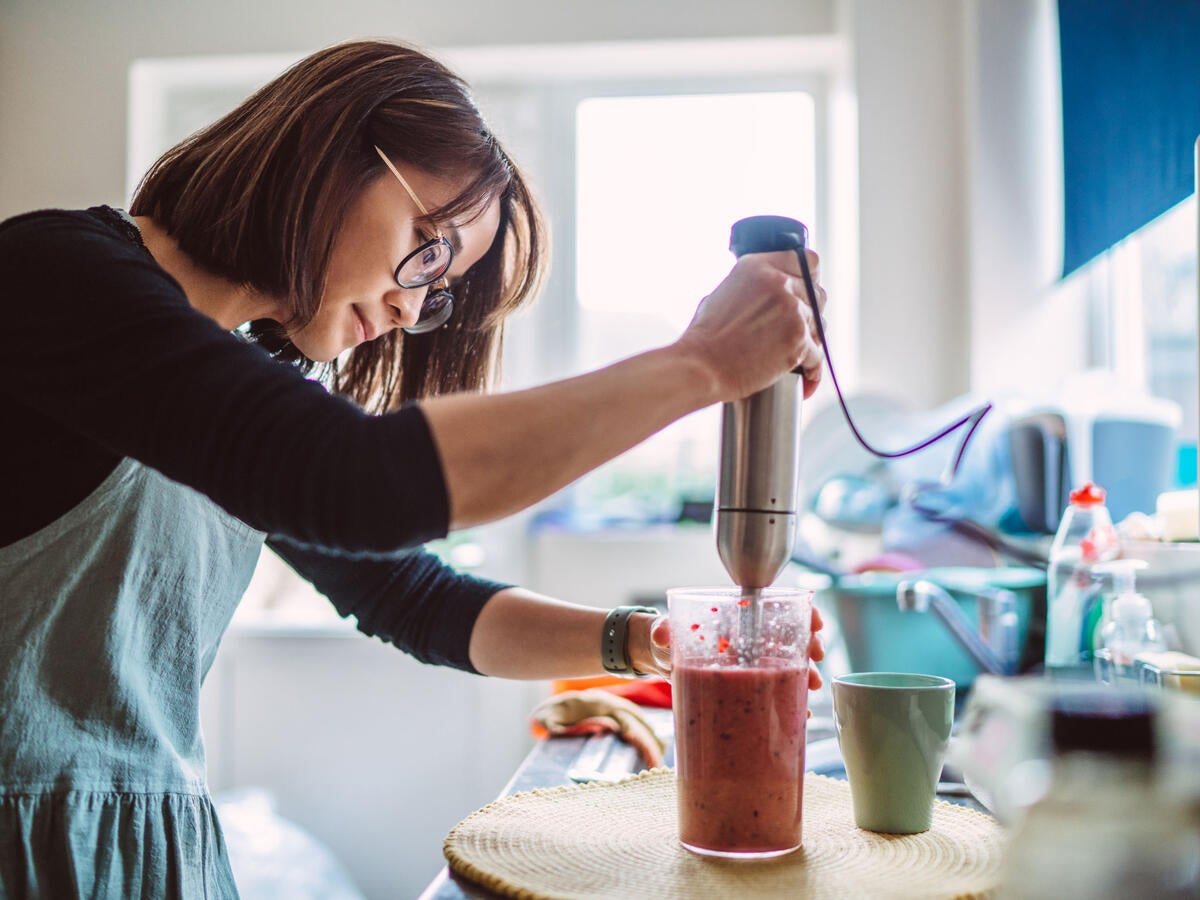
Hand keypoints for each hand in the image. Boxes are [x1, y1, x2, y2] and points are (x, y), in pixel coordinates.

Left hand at [633, 605, 825, 691]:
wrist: (662, 659)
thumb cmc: (668, 635)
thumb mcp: (666, 629)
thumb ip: (663, 628)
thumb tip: (661, 634)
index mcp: (738, 617)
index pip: (779, 606)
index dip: (802, 611)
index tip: (814, 621)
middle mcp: (751, 638)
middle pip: (792, 636)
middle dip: (811, 644)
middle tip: (815, 657)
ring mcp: (752, 662)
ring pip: (790, 664)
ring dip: (807, 673)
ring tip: (812, 687)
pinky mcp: (748, 686)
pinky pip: (776, 691)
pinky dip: (791, 701)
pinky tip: (801, 712)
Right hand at [673, 249, 826, 402]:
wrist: (701, 367)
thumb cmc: (704, 339)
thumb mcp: (723, 293)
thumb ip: (752, 287)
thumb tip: (765, 294)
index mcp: (758, 267)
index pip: (805, 260)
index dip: (809, 278)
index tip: (806, 290)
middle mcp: (778, 284)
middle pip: (817, 293)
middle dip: (810, 312)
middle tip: (797, 328)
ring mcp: (791, 311)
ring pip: (820, 325)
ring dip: (810, 340)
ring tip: (795, 355)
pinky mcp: (798, 341)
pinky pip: (818, 356)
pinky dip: (812, 369)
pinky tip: (806, 376)